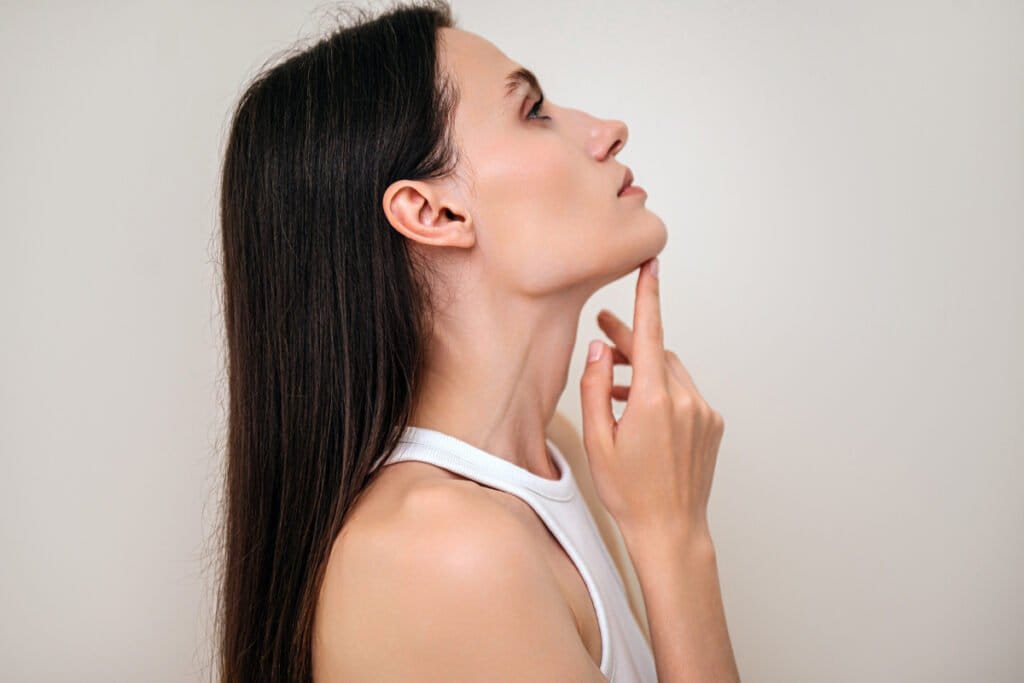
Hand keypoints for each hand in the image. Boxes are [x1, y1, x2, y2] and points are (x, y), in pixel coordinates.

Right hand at [579, 257, 724, 538]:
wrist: (671, 530)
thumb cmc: (629, 493)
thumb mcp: (597, 440)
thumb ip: (595, 388)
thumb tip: (599, 350)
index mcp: (653, 401)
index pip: (650, 334)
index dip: (648, 296)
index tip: (651, 265)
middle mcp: (685, 401)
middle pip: (657, 352)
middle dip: (630, 341)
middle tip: (603, 331)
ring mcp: (703, 413)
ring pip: (671, 372)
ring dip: (645, 369)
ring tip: (614, 385)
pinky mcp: (713, 425)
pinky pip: (685, 393)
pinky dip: (663, 390)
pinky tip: (639, 410)